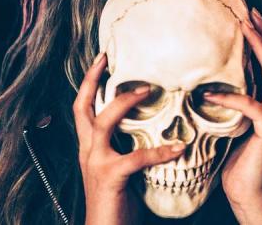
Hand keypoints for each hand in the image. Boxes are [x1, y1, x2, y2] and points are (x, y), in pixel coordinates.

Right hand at [73, 52, 186, 224]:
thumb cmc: (116, 203)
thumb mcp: (119, 170)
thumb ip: (127, 148)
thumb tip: (154, 128)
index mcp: (88, 148)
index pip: (82, 108)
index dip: (89, 83)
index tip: (101, 61)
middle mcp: (87, 151)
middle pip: (83, 106)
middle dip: (93, 79)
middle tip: (107, 58)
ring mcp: (96, 162)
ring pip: (104, 121)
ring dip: (126, 103)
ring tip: (148, 91)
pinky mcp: (111, 176)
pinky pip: (137, 157)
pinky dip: (160, 151)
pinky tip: (179, 148)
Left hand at [204, 9, 261, 224]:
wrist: (248, 191)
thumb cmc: (235, 157)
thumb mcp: (230, 121)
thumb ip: (229, 99)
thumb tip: (205, 77)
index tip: (249, 16)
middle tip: (248, 12)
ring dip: (259, 47)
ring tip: (243, 30)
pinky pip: (250, 105)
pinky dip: (230, 96)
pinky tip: (210, 92)